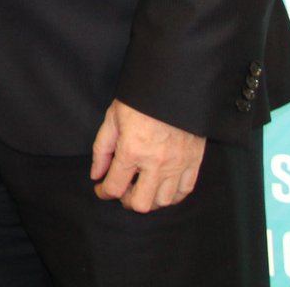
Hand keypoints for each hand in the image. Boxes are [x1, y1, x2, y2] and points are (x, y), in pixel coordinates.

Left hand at [89, 99, 204, 212]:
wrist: (173, 86)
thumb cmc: (139, 100)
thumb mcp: (112, 119)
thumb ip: (102, 150)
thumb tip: (96, 174)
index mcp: (131, 151)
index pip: (114, 187)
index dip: (104, 192)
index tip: (101, 190)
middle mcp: (155, 163)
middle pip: (141, 204)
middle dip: (126, 201)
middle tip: (122, 191)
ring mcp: (177, 165)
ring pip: (163, 202)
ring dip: (149, 200)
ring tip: (142, 188)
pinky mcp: (194, 162)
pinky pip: (184, 191)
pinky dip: (172, 196)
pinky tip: (162, 189)